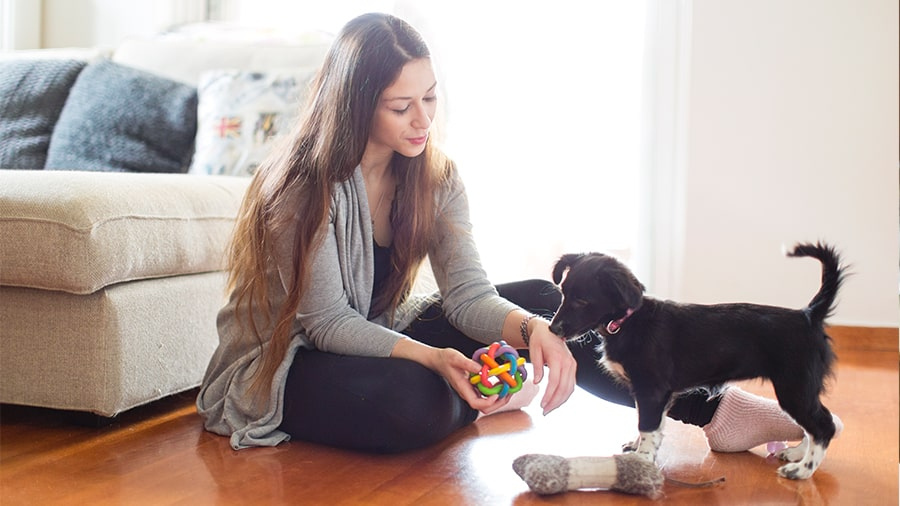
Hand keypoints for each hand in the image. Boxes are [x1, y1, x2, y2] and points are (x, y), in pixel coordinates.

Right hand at [392, 338, 508, 412]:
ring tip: (509, 387)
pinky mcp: (474, 387)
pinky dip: (496, 390)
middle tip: (509, 391)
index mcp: (463, 389)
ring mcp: (471, 391)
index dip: (488, 402)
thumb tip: (481, 369)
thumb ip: (468, 363)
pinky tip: (502, 381)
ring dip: (500, 397)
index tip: (497, 393)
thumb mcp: (455, 357)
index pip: (476, 404)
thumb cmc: (445, 359)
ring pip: (488, 403)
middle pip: (485, 408)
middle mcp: (468, 393)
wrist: (439, 360)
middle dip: (499, 402)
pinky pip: (487, 394)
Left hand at [527, 319, 576, 414]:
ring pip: (570, 388)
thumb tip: (537, 382)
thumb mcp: (534, 350)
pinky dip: (564, 395)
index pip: (555, 380)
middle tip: (545, 411)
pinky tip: (556, 401)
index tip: (542, 404)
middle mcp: (568, 362)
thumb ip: (536, 366)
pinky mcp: (572, 368)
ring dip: (560, 401)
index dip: (549, 394)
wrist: (548, 330)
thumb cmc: (540, 339)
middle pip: (564, 387)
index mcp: (558, 358)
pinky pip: (571, 385)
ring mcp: (572, 365)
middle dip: (555, 402)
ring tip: (549, 409)